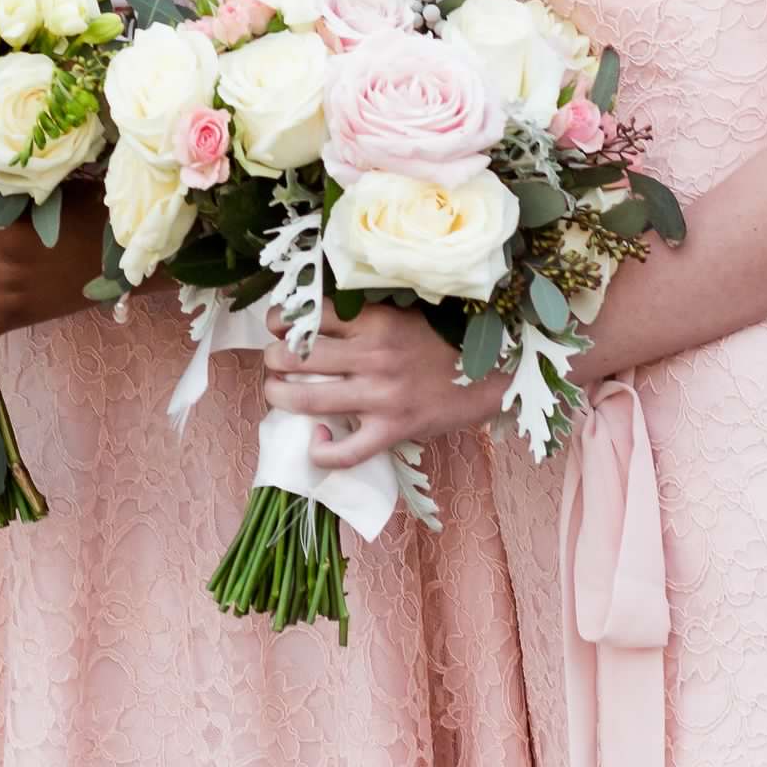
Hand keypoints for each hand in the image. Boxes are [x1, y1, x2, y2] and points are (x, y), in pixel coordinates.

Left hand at [261, 301, 500, 466]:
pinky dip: (320, 451)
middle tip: (275, 362)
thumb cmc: (440, 342)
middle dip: (273, 359)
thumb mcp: (400, 313)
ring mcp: (382, 397)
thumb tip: (308, 316)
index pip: (308, 315)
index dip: (280, 320)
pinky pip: (345, 453)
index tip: (277, 326)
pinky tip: (316, 438)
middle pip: (294, 357)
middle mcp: (372, 356)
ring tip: (277, 391)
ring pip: (305, 401)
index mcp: (373, 322)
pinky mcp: (393, 431)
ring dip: (278, 396)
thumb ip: (359, 316)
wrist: (492, 374)